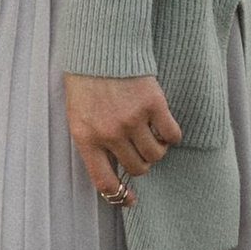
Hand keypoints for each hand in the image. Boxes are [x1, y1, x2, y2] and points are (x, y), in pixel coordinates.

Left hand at [65, 73, 181, 210]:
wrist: (101, 49)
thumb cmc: (87, 85)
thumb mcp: (78, 117)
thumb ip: (93, 144)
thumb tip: (114, 174)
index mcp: (85, 139)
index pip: (105, 182)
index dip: (120, 197)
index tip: (132, 200)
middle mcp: (109, 133)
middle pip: (137, 168)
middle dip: (141, 162)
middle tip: (139, 147)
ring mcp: (132, 120)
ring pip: (156, 154)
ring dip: (157, 149)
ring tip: (150, 134)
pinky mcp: (153, 105)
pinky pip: (172, 135)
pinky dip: (172, 135)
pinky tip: (164, 125)